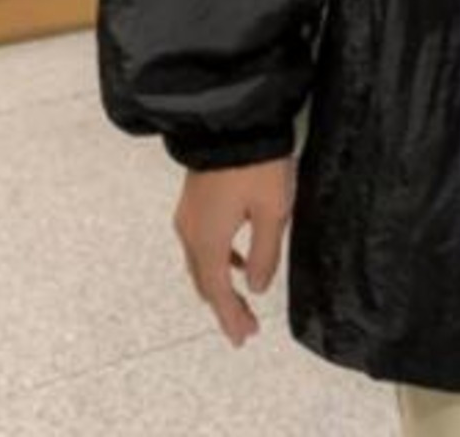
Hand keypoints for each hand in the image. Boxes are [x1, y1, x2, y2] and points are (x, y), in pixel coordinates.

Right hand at [172, 156, 294, 346]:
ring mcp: (188, 215)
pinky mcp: (193, 200)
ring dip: (219, 284)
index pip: (218, 291)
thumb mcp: (272, 211)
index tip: (245, 336)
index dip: (231, 316)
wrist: (232, 123)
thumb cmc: (256, 165)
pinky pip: (200, 243)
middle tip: (243, 327)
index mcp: (207, 240)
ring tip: (241, 298)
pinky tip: (236, 259)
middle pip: (204, 280)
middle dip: (224, 306)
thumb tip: (258, 286)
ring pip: (200, 262)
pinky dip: (217, 260)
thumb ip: (265, 253)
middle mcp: (190, 232)